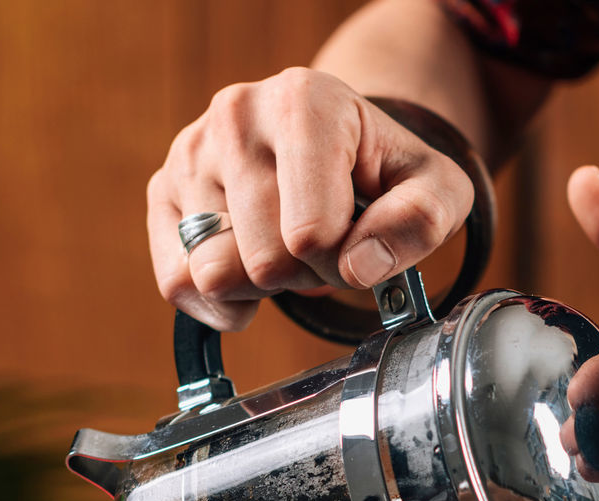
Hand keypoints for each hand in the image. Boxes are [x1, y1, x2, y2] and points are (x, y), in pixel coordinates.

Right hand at [148, 69, 474, 329]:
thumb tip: (360, 266)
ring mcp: (190, 152)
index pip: (311, 234)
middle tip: (321, 246)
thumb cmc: (384, 173)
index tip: (355, 237)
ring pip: (216, 273)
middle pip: (264, 260)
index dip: (342, 261)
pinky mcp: (162, 192)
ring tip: (285, 247)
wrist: (336, 149)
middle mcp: (236, 114)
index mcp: (304, 101)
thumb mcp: (436, 189)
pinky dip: (220, 301)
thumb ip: (422, 221)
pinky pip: (178, 282)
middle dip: (303, 275)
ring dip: (262, 286)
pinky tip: (248, 275)